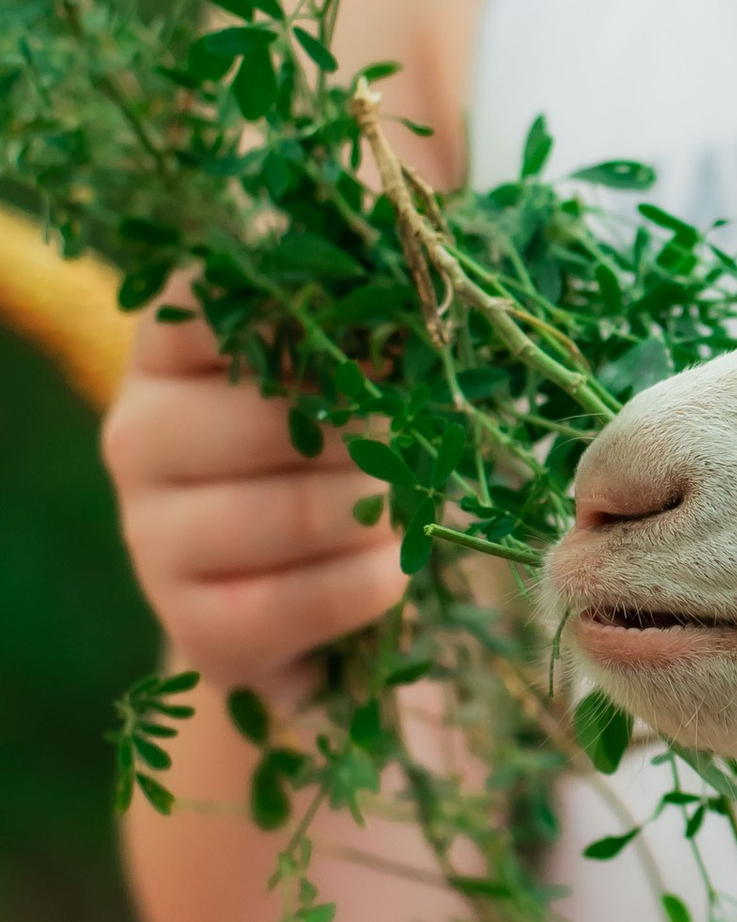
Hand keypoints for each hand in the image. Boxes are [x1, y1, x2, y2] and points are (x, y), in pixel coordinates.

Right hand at [101, 281, 405, 696]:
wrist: (297, 608)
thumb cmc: (331, 461)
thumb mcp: (336, 386)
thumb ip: (353, 338)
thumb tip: (406, 304)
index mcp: (168, 354)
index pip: (212, 298)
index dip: (310, 316)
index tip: (376, 338)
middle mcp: (138, 435)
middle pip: (276, 418)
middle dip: (375, 435)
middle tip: (413, 446)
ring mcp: (152, 536)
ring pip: (302, 512)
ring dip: (384, 513)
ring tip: (404, 510)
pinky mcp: (193, 623)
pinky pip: (311, 599)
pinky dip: (375, 581)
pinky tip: (387, 571)